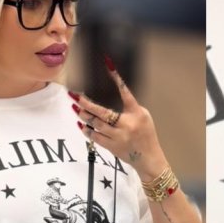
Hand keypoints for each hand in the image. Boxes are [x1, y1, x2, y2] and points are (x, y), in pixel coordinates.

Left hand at [70, 56, 167, 181]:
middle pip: (103, 112)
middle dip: (86, 104)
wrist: (149, 158)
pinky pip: (95, 137)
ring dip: (84, 116)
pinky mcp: (112, 147)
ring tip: (75, 108)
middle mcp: (127, 124)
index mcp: (137, 113)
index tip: (108, 64)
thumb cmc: (146, 135)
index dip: (117, 79)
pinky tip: (82, 124)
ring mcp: (119, 137)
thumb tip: (113, 95)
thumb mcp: (143, 116)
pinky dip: (87, 130)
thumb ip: (129, 107)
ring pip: (96, 125)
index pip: (126, 93)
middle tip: (75, 96)